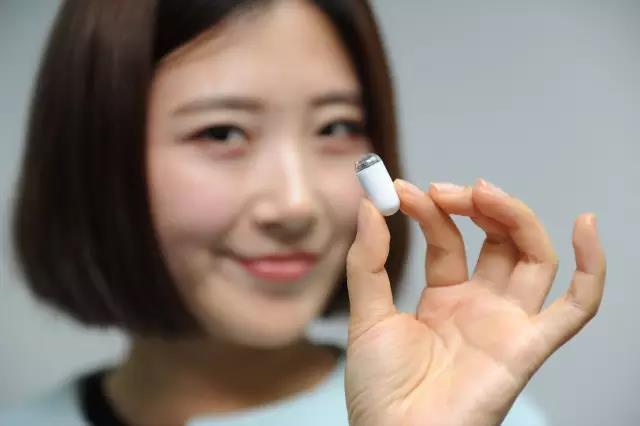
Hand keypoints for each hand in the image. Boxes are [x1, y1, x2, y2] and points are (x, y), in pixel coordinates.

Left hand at [344, 178, 605, 425]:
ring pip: (533, 257)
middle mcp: (480, 305)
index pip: (447, 237)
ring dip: (515, 216)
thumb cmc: (379, 390)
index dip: (428, 210)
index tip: (400, 191)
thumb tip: (369, 205)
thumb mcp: (368, 315)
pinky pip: (575, 310)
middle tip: (444, 190)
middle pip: (497, 239)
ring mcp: (506, 322)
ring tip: (482, 192)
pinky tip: (585, 226)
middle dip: (475, 205)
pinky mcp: (527, 347)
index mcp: (443, 297)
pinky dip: (591, 270)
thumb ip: (368, 261)